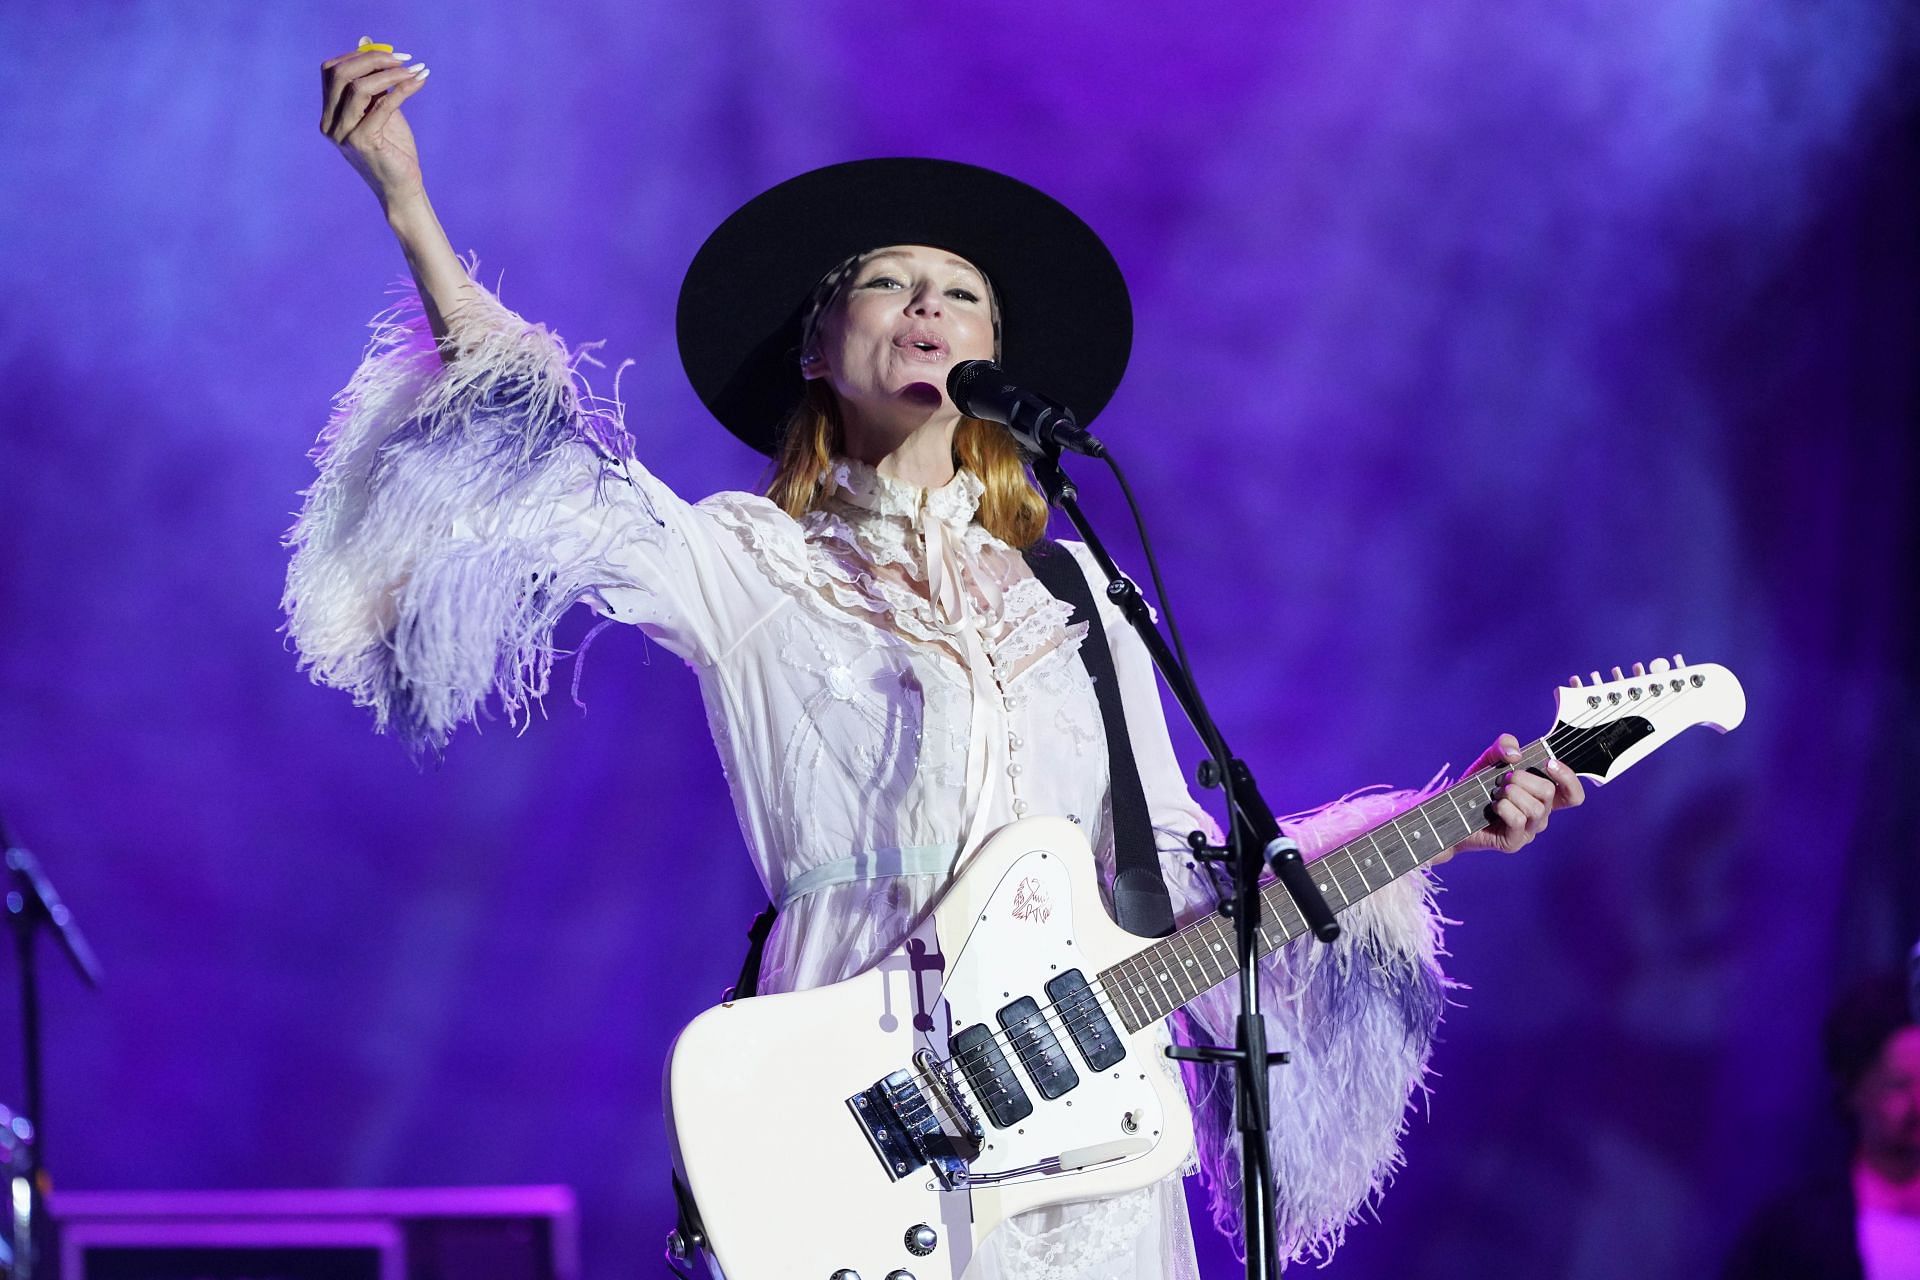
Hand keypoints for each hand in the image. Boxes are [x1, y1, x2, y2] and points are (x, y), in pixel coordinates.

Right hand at [320, 39, 430, 207]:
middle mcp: (329, 123)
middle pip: (339, 74)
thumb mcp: (380, 108)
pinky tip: (419, 82)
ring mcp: (343, 134)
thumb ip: (373, 80)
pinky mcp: (362, 143)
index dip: (360, 56)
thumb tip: (366, 41)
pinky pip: (382, 106)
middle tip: (404, 59)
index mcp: (329, 114)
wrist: (402, 188)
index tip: (393, 55)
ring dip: (390, 74)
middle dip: (373, 60)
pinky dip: (402, 90)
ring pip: (359, 87)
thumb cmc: (393, 149)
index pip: (332, 71)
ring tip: (414, 70)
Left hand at [1434, 733, 1584, 860]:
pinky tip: (1493, 806)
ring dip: (1512, 794)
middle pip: (1550, 792)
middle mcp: (1540, 814)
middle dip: (1524, 779)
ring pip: (1536, 808)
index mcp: (1541, 796)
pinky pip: (1520, 821)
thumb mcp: (1488, 759)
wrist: (1451, 812)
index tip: (1549, 763)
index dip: (1569, 778)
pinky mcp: (1514, 842)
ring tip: (1496, 793)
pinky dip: (1505, 808)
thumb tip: (1516, 753)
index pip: (1573, 794)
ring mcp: (1528, 830)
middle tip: (1504, 780)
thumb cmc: (1475, 787)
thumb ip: (1503, 746)